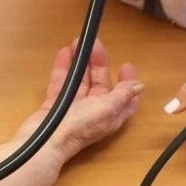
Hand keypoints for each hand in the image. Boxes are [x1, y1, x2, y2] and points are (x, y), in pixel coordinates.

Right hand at [16, 38, 142, 161]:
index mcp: (110, 114)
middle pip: (100, 84)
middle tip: (95, 44)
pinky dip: (63, 69)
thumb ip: (123, 95)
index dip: (127, 81)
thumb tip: (139, 86)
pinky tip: (64, 54)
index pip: (124, 97)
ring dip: (81, 63)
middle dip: (99, 64)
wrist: (45, 141)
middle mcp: (93, 112)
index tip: (124, 65)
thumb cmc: (79, 126)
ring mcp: (73, 108)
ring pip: (80, 81)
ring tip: (78, 43)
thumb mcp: (107, 108)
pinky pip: (61, 83)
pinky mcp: (55, 106)